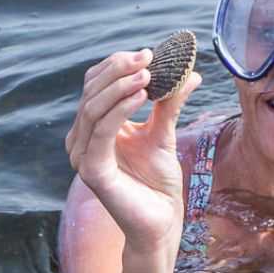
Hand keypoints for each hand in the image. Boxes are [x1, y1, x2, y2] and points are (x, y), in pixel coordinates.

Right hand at [65, 49, 201, 250]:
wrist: (162, 219)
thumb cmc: (159, 181)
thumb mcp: (165, 133)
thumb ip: (170, 103)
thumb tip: (191, 73)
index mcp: (94, 127)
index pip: (96, 84)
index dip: (117, 65)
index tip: (148, 53)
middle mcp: (82, 139)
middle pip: (92, 91)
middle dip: (119, 70)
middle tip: (148, 58)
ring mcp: (82, 155)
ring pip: (93, 108)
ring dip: (121, 86)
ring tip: (149, 75)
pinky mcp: (91, 170)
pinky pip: (101, 132)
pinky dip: (120, 110)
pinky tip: (141, 97)